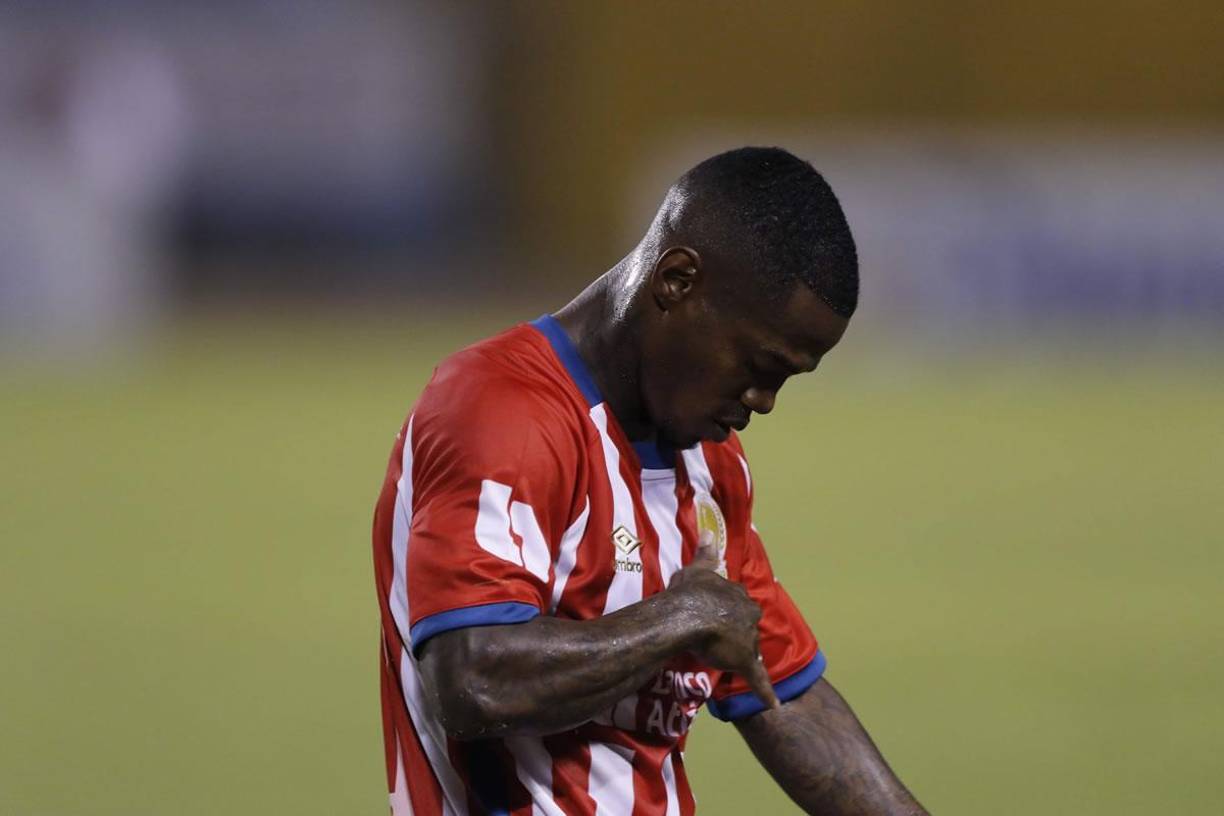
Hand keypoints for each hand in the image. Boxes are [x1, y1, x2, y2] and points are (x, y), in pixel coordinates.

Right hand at [668, 532, 779, 710]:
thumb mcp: (696, 569)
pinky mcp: (745, 663)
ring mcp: (748, 640)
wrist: (689, 615)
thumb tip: (710, 531)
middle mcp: (748, 615)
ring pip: (750, 650)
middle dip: (737, 632)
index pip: (738, 602)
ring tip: (728, 661)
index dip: (726, 609)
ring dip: (743, 656)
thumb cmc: (690, 591)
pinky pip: (758, 680)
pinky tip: (773, 704)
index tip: (717, 613)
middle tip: (720, 637)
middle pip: (747, 626)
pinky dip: (765, 692)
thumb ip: (705, 553)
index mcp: (738, 595)